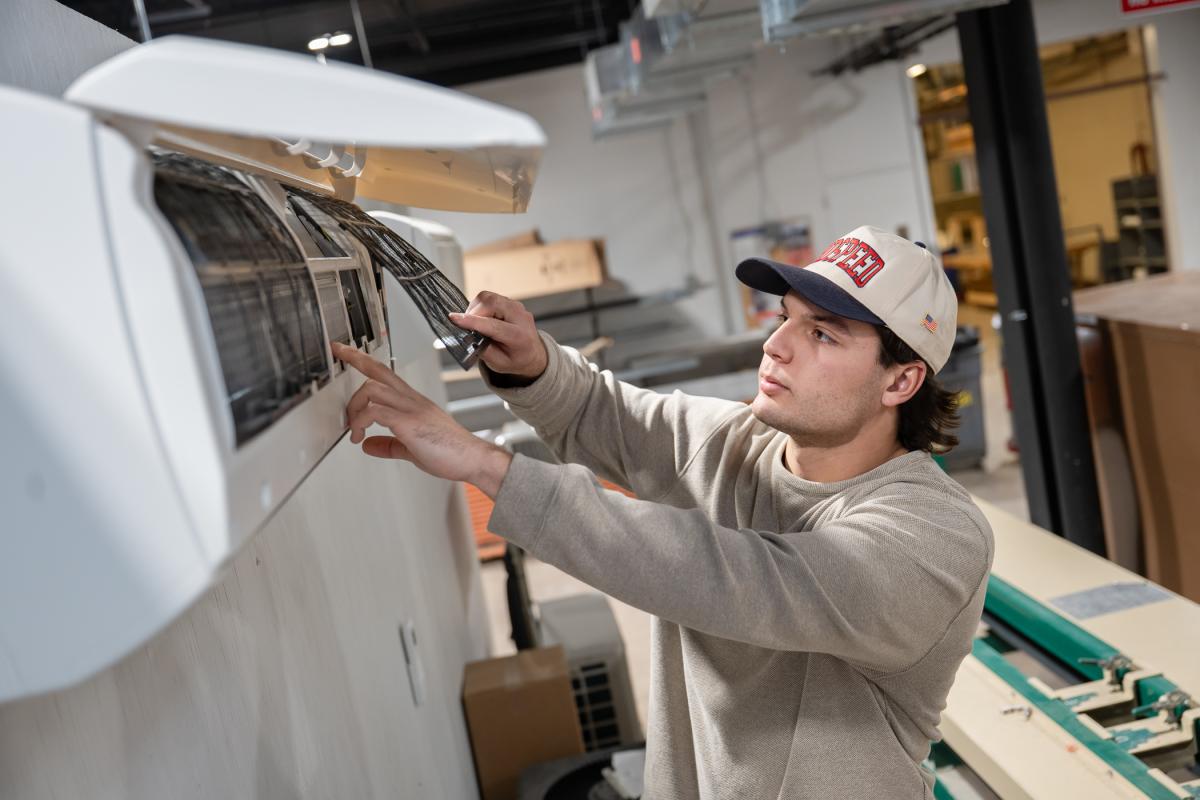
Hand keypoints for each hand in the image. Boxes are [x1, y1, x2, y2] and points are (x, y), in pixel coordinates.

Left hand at [331, 342, 512, 496]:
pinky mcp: (410, 423)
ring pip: (372, 388)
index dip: (364, 360)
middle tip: (337, 352)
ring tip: (352, 428)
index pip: (386, 373)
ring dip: (354, 407)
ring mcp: (412, 408)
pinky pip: (376, 412)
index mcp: (413, 402)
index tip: (347, 351)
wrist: (474, 459)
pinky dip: (361, 422)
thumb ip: (388, 445)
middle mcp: (412, 400)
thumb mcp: (412, 449)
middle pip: (378, 370)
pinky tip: (360, 437)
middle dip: (354, 358)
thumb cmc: (451, 453)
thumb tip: (368, 444)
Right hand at [449, 291, 547, 380]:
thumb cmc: (515, 359)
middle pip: (491, 303)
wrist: (531, 352)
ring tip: (476, 324)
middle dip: (473, 313)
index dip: (472, 321)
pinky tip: (482, 318)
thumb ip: (482, 350)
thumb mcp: (498, 364)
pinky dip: (480, 306)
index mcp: (519, 337)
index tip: (454, 318)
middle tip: (468, 327)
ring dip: (475, 309)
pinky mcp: (510, 301)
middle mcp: (520, 317)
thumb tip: (467, 336)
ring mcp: (516, 306)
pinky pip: (490, 297)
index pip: (493, 325)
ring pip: (488, 297)